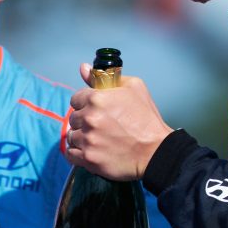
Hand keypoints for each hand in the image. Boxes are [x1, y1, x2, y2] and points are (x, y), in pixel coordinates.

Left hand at [65, 63, 174, 180]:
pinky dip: (78, 153)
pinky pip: (71, 154)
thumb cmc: (146, 119)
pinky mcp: (89, 159)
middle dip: (84, 121)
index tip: (94, 110)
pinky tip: (90, 150)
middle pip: (73, 118)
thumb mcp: (133, 87)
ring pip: (72, 136)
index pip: (76, 99)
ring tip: (97, 139)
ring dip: (81, 137)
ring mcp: (88, 140)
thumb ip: (104, 76)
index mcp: (96, 99)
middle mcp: (89, 118)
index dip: (85, 104)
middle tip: (100, 125)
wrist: (156, 151)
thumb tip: (83, 68)